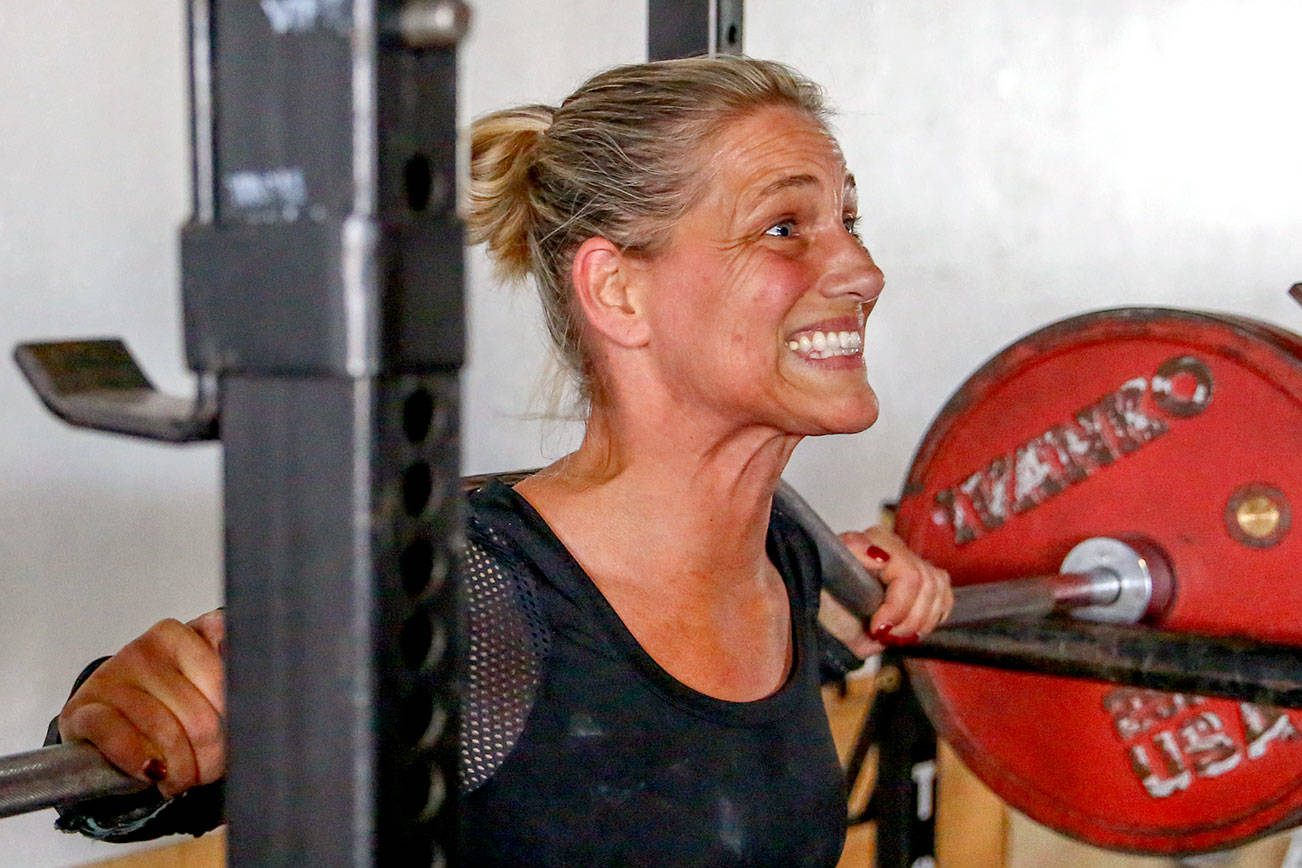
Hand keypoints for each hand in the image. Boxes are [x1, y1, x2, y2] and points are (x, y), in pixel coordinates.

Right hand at [58, 610, 225, 798]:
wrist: (108, 718)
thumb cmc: (164, 702)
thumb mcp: (201, 682)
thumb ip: (229, 672)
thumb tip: (256, 685)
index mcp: (179, 635)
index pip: (221, 682)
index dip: (232, 722)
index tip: (234, 740)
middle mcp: (145, 649)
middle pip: (196, 715)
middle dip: (209, 755)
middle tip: (208, 771)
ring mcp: (111, 675)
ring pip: (162, 729)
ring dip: (179, 768)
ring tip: (182, 779)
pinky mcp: (82, 708)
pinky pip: (117, 736)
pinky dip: (137, 759)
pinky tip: (151, 772)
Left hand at [819, 528, 951, 657]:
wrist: (829, 625)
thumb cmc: (825, 602)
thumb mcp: (826, 578)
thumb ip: (852, 557)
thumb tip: (880, 557)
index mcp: (874, 541)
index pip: (909, 574)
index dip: (898, 606)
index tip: (878, 627)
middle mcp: (896, 549)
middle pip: (928, 585)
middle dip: (907, 619)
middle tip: (883, 633)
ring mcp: (912, 565)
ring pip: (938, 592)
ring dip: (918, 622)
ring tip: (893, 634)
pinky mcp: (923, 584)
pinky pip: (943, 598)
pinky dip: (930, 619)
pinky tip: (909, 629)